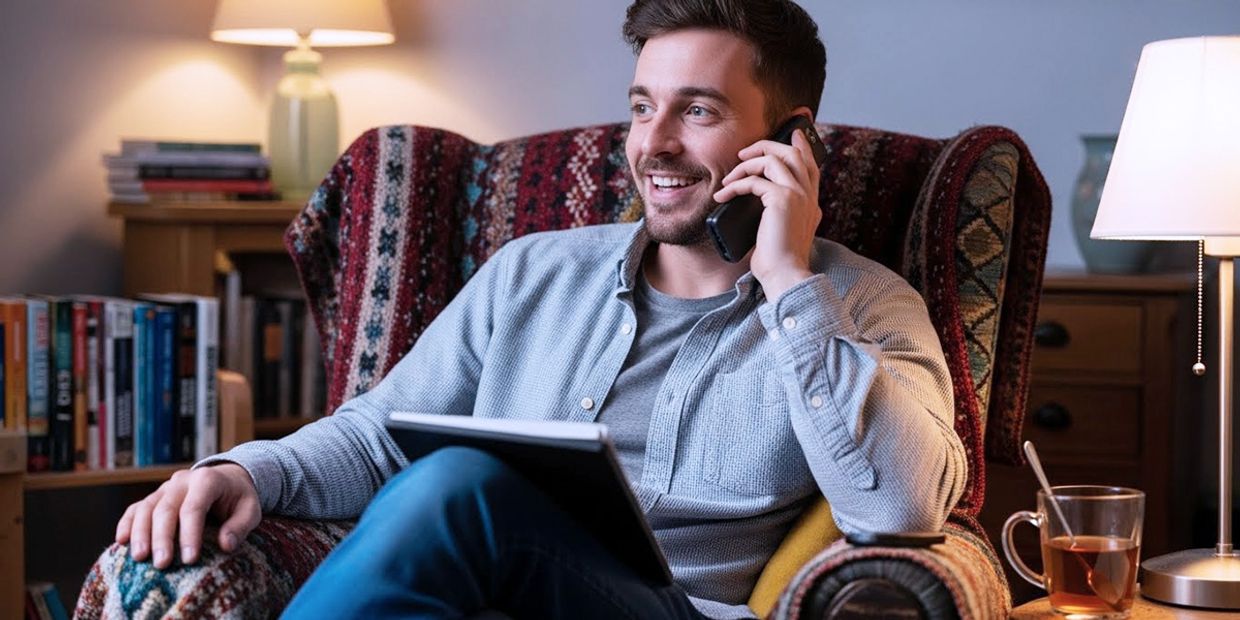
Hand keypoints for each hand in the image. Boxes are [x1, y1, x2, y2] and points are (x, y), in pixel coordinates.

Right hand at [115, 463, 260, 568]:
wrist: (228, 480)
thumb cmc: (238, 498)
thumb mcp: (250, 509)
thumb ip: (240, 526)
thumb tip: (226, 545)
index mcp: (207, 480)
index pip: (194, 508)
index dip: (190, 534)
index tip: (190, 559)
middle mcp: (182, 481)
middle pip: (166, 508)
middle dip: (162, 538)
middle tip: (162, 564)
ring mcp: (165, 488)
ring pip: (146, 508)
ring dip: (140, 533)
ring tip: (139, 558)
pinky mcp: (154, 497)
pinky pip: (136, 508)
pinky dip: (127, 523)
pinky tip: (121, 542)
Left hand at [713, 126, 821, 299]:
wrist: (785, 275)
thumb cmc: (778, 259)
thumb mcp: (783, 231)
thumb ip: (781, 212)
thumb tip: (761, 199)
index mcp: (811, 202)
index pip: (811, 164)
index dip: (802, 145)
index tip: (795, 132)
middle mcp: (808, 195)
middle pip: (792, 153)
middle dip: (767, 146)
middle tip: (743, 153)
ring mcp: (798, 195)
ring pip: (773, 160)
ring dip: (746, 165)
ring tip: (728, 179)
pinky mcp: (782, 199)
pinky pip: (754, 181)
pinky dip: (735, 185)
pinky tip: (723, 195)